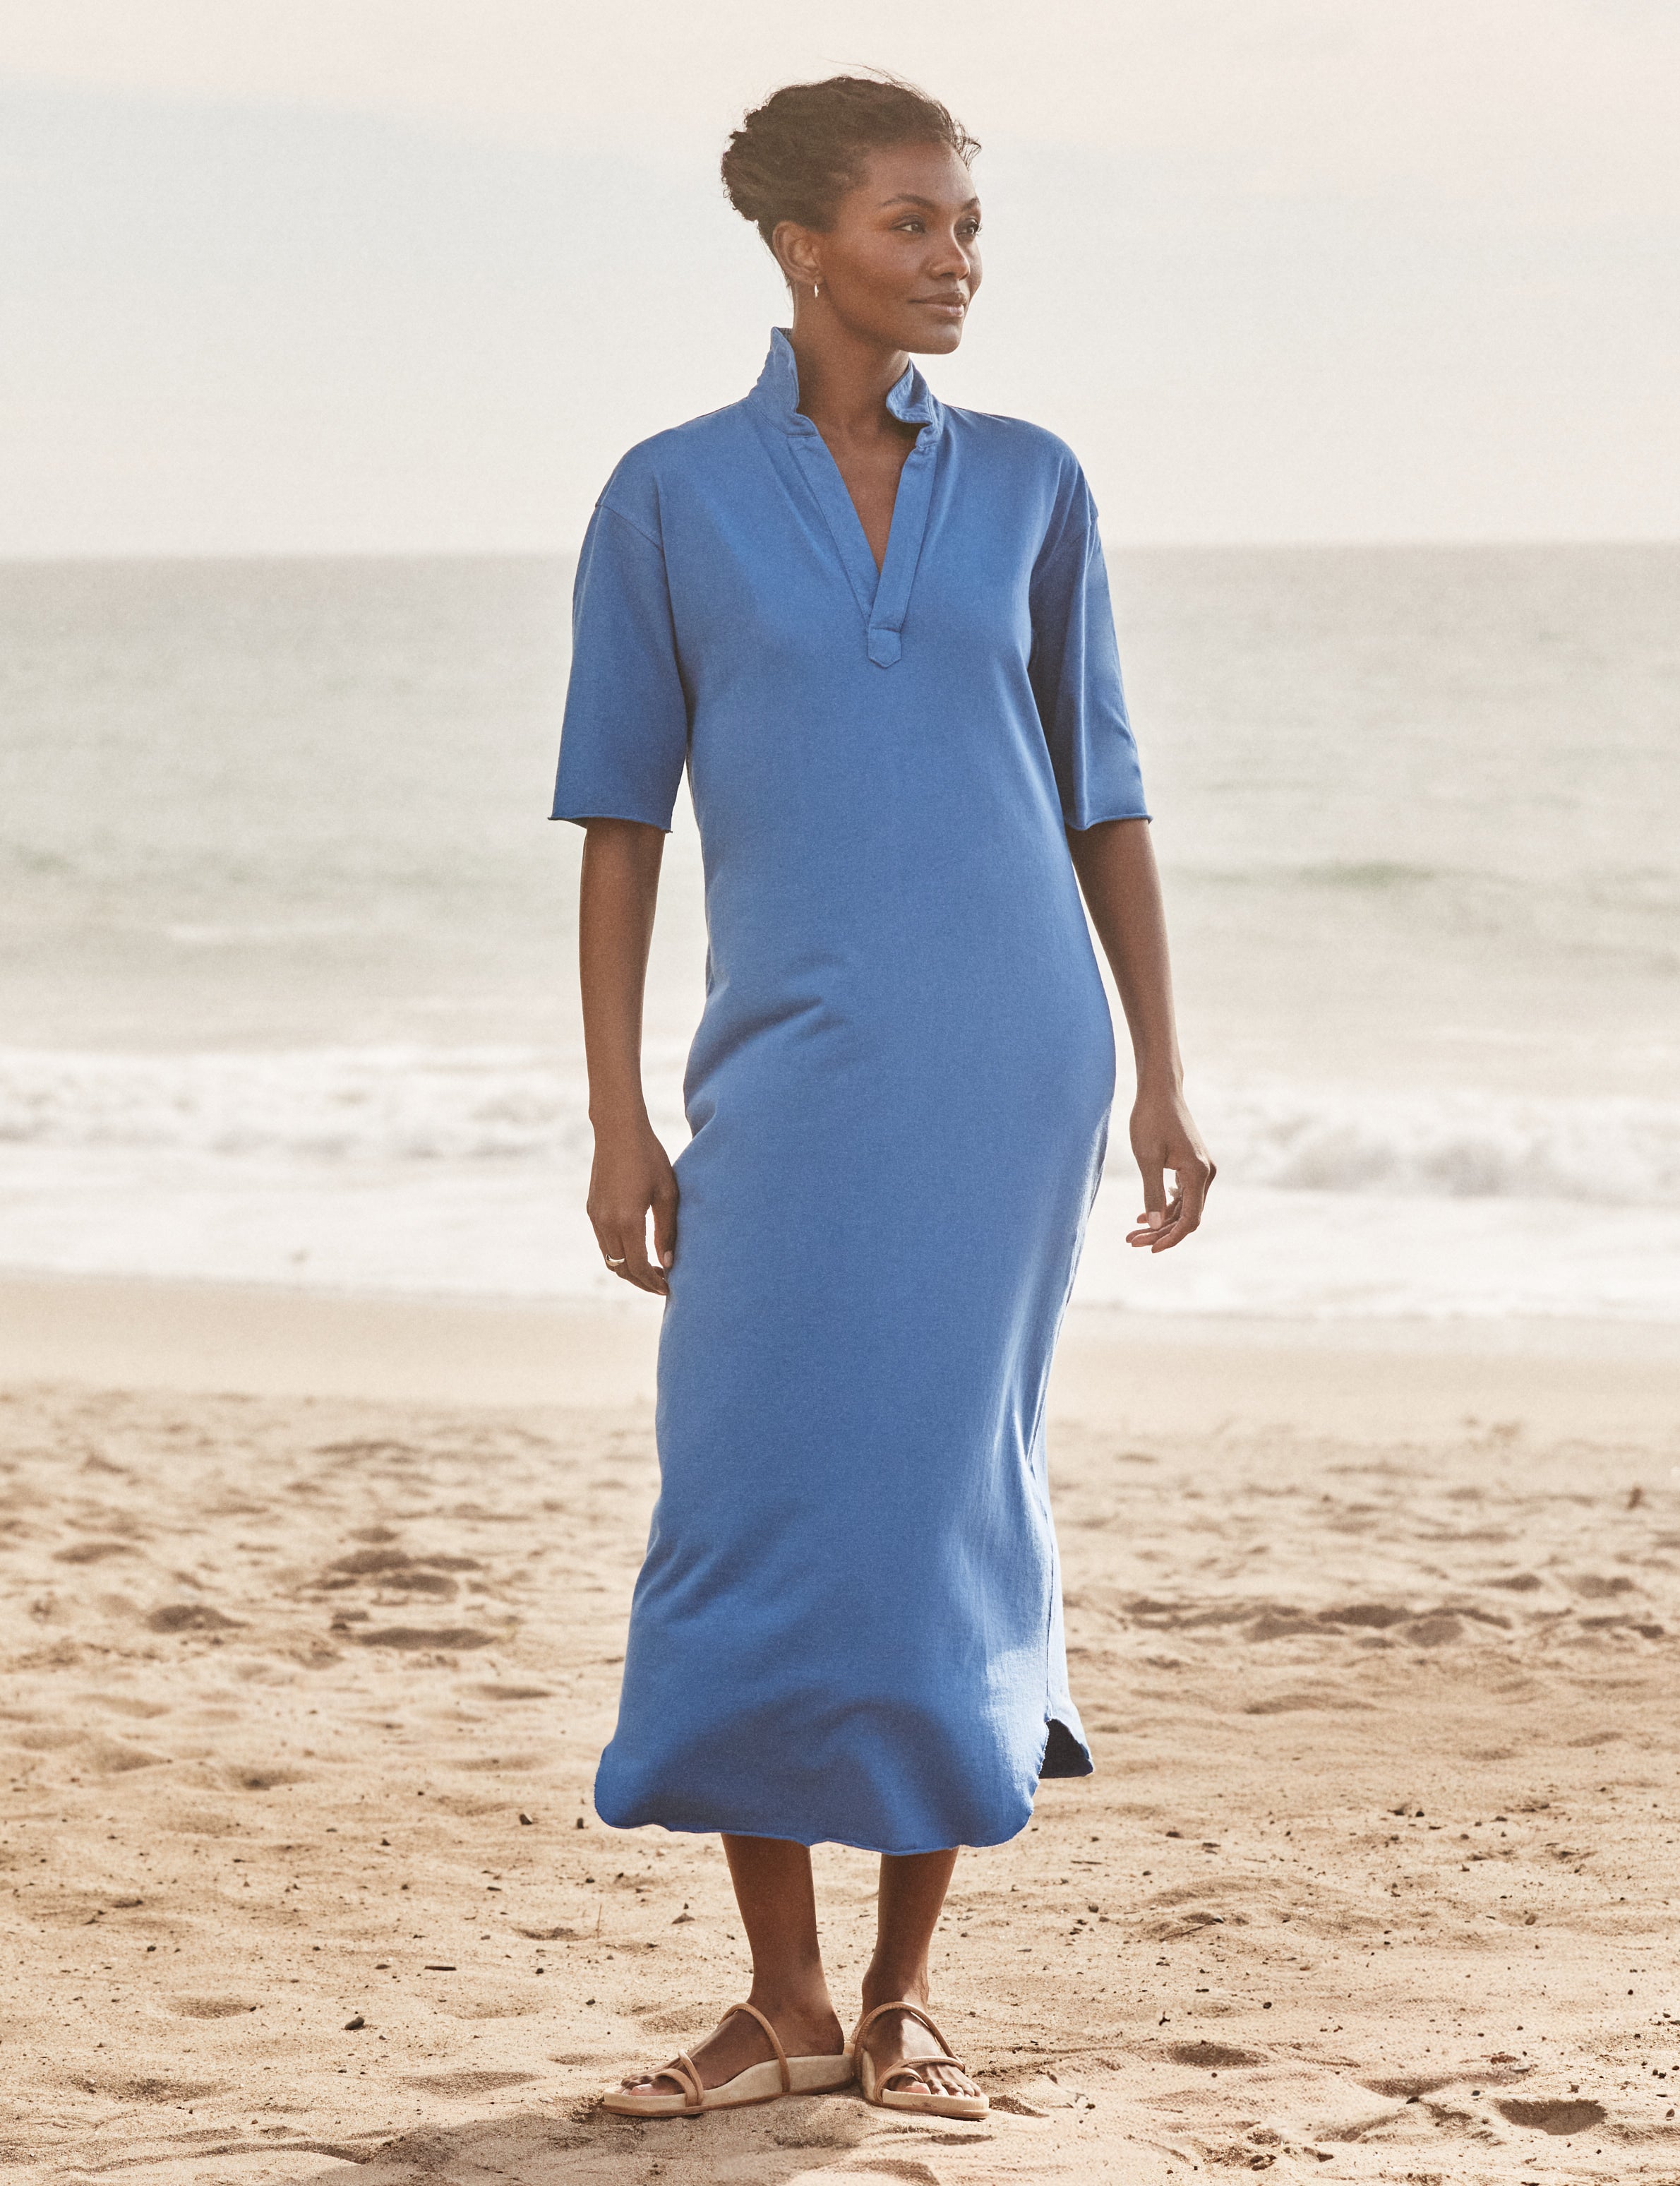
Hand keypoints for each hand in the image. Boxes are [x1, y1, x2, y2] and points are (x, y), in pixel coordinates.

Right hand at [587, 1121, 677, 1294]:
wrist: (618, 1131)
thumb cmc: (650, 1158)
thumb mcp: (667, 1194)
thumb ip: (667, 1231)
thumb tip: (669, 1263)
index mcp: (627, 1221)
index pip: (638, 1266)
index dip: (653, 1282)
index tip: (669, 1288)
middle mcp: (606, 1223)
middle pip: (622, 1269)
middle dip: (641, 1281)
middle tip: (663, 1284)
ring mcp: (595, 1217)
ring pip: (610, 1258)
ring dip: (630, 1268)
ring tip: (653, 1269)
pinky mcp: (592, 1209)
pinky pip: (604, 1242)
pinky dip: (620, 1253)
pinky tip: (638, 1247)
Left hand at [1126, 1084, 1213, 1252]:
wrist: (1160, 1091)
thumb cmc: (1151, 1120)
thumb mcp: (1147, 1158)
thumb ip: (1152, 1193)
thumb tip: (1156, 1226)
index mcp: (1198, 1173)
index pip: (1190, 1220)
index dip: (1171, 1238)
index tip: (1148, 1249)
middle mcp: (1206, 1174)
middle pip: (1186, 1216)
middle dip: (1160, 1232)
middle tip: (1130, 1240)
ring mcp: (1202, 1169)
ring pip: (1183, 1207)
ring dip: (1160, 1221)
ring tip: (1132, 1232)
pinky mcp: (1193, 1165)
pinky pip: (1182, 1195)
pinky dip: (1165, 1206)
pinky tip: (1144, 1215)